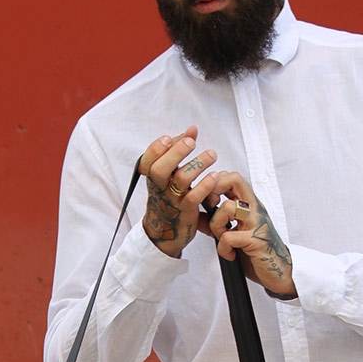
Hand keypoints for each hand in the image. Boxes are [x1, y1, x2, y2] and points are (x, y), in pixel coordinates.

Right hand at [139, 127, 217, 256]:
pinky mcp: (186, 211)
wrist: (166, 231)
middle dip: (176, 153)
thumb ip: (179, 149)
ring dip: (198, 164)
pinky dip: (205, 185)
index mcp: (152, 177)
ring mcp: (172, 200)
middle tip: (191, 143)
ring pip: (182, 180)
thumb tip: (192, 130)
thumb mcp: (169, 173)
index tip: (168, 138)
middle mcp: (160, 187)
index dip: (156, 148)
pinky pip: (194, 197)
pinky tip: (215, 175)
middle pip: (160, 169)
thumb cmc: (170, 195)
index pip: (147, 160)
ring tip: (212, 154)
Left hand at [199, 171, 296, 298]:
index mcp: (249, 205)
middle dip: (214, 191)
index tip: (210, 202)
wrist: (279, 272)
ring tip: (222, 238)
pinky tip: (230, 254)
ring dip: (216, 225)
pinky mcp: (255, 240)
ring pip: (227, 207)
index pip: (232, 177)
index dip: (216, 183)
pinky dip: (223, 249)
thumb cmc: (258, 252)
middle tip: (211, 208)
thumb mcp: (235, 233)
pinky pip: (228, 237)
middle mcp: (254, 209)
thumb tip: (197, 217)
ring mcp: (256, 223)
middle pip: (233, 179)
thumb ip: (217, 223)